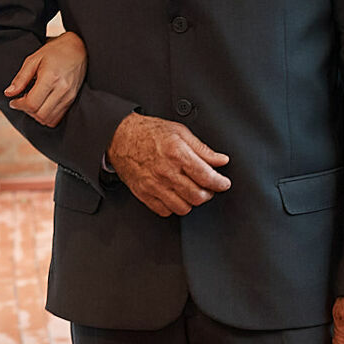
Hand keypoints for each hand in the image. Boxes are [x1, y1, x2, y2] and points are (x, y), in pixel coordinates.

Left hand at [5, 31, 87, 126]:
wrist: (79, 48)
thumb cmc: (55, 51)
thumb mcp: (33, 59)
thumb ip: (20, 78)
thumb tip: (8, 93)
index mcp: (51, 78)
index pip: (32, 103)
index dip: (19, 105)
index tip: (13, 101)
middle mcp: (62, 90)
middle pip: (40, 114)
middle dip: (27, 111)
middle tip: (22, 101)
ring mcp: (69, 96)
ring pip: (49, 119)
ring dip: (36, 115)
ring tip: (32, 102)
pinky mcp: (72, 100)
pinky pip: (57, 118)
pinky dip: (46, 116)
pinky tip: (42, 104)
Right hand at [105, 114, 230, 215]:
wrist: (120, 137)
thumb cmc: (148, 133)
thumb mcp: (179, 132)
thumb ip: (202, 149)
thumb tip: (220, 160)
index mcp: (177, 154)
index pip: (207, 177)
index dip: (220, 183)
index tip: (223, 183)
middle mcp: (166, 172)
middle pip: (197, 196)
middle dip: (208, 194)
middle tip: (208, 187)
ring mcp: (153, 185)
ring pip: (183, 208)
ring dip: (191, 202)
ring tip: (191, 191)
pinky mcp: (144, 194)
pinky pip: (165, 211)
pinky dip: (173, 206)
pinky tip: (175, 195)